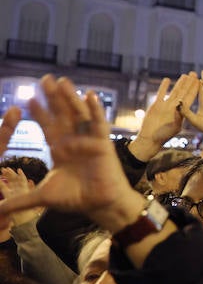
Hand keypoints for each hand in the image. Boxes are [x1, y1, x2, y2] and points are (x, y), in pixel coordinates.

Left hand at [0, 76, 144, 232]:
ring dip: (71, 98)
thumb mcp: (42, 196)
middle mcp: (73, 140)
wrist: (99, 204)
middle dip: (53, 97)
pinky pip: (99, 123)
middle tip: (45, 79)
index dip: (38, 113)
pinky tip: (90, 95)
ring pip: (78, 114)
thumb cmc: (76, 198)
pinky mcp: (102, 143)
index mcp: (59, 149)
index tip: (28, 98)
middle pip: (61, 114)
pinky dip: (95, 109)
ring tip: (62, 81)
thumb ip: (19, 201)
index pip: (47, 126)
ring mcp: (88, 140)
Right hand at [130, 73, 198, 160]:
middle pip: (183, 93)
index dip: (194, 90)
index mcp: (181, 112)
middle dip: (189, 83)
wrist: (151, 138)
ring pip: (173, 92)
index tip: (200, 81)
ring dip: (179, 83)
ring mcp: (166, 105)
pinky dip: (164, 87)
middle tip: (194, 73)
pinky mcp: (156, 105)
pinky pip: (161, 94)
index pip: (190, 98)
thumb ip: (179, 116)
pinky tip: (167, 79)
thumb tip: (183, 107)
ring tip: (184, 75)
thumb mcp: (174, 126)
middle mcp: (174, 107)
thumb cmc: (163, 136)